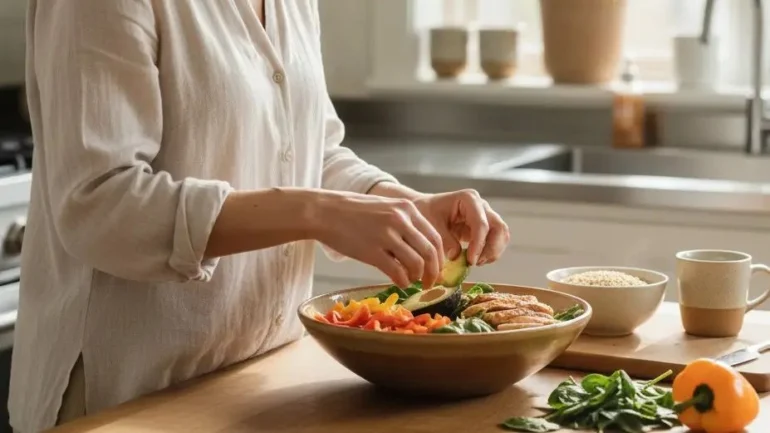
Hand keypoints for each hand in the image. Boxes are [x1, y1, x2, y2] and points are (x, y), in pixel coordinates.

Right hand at [313, 192, 443, 287]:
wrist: (325, 212)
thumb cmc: (354, 212)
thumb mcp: (386, 208)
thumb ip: (406, 224)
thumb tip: (423, 249)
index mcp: (407, 209)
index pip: (435, 237)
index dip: (440, 257)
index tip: (437, 269)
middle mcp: (400, 220)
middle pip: (430, 252)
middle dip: (433, 272)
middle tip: (430, 282)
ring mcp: (386, 236)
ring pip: (416, 264)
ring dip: (417, 277)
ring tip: (411, 281)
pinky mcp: (372, 251)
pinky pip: (397, 272)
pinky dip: (402, 281)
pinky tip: (399, 282)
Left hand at [413, 189, 509, 265]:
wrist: (424, 210)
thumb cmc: (426, 214)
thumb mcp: (431, 226)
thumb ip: (444, 240)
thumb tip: (457, 256)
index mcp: (468, 199)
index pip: (481, 224)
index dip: (479, 244)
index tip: (470, 261)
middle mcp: (481, 205)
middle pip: (498, 227)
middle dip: (491, 248)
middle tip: (476, 263)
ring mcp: (485, 215)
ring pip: (501, 234)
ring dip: (493, 251)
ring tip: (476, 263)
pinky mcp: (485, 227)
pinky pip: (496, 240)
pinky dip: (491, 252)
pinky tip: (477, 260)